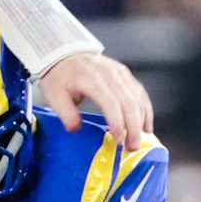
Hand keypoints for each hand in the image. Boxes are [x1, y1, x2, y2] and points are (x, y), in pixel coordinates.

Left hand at [35, 53, 153, 151]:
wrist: (64, 54)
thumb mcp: (54, 96)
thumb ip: (66, 115)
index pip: (111, 102)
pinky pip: (140, 93)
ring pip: (137, 98)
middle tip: (131, 147)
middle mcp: (109, 74)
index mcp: (91, 79)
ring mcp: (119, 73)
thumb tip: (77, 129)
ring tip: (137, 140)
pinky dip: (145, 110)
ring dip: (141, 121)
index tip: (117, 140)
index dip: (117, 123)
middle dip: (133, 128)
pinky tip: (146, 125)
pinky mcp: (125, 74)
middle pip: (129, 102)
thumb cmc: (60, 75)